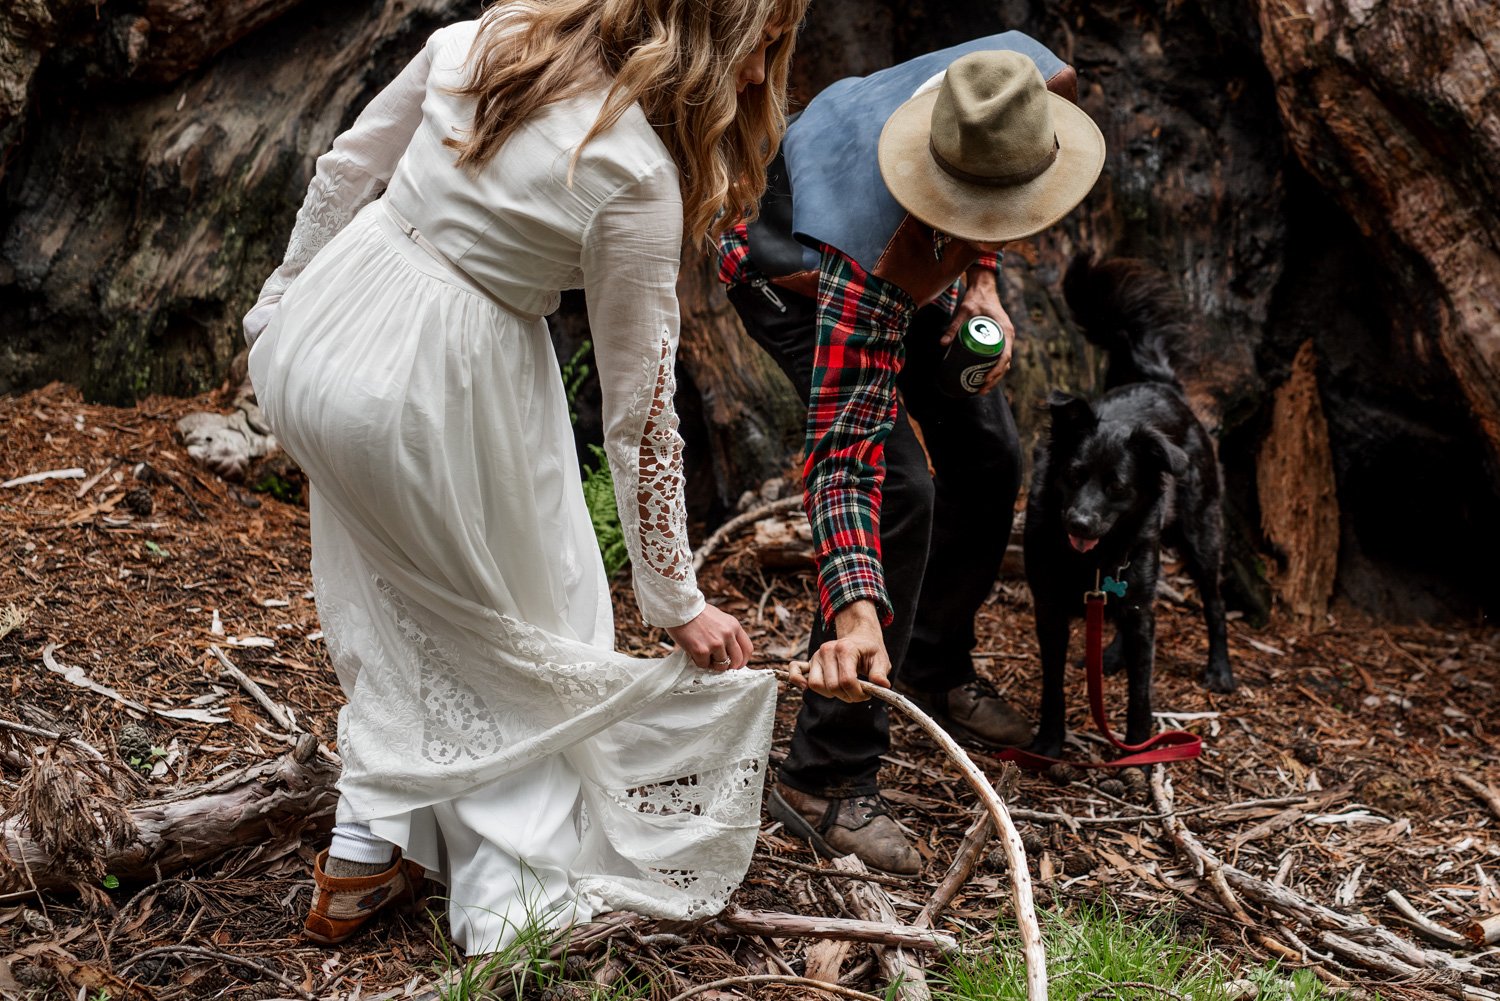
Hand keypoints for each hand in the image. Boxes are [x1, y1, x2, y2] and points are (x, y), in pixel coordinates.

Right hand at [667, 603, 752, 670]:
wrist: (679, 608)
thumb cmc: (696, 614)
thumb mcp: (720, 619)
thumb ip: (728, 633)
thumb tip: (730, 653)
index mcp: (734, 626)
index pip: (747, 649)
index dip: (743, 660)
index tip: (737, 664)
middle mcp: (728, 635)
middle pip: (737, 660)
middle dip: (730, 666)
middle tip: (720, 665)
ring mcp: (715, 643)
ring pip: (721, 665)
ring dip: (712, 663)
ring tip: (703, 654)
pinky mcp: (701, 650)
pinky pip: (704, 665)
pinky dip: (698, 661)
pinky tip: (693, 651)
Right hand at [790, 600, 891, 702]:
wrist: (859, 637)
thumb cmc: (869, 650)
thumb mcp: (881, 659)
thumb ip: (880, 673)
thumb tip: (881, 685)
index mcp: (845, 649)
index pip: (847, 681)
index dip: (858, 694)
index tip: (866, 694)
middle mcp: (827, 650)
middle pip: (833, 686)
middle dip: (847, 696)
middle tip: (857, 693)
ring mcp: (816, 656)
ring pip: (816, 685)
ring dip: (831, 694)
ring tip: (843, 690)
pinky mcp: (810, 662)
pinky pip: (795, 672)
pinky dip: (797, 681)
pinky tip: (806, 687)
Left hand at [940, 267, 1014, 395]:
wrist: (984, 288)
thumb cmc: (976, 298)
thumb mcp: (964, 311)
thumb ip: (954, 326)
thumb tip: (941, 344)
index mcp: (1005, 331)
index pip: (1005, 357)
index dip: (996, 371)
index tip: (985, 380)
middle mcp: (1007, 336)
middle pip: (1005, 364)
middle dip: (994, 380)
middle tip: (980, 390)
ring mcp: (1005, 338)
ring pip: (1003, 362)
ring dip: (995, 377)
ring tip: (981, 389)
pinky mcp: (999, 338)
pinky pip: (999, 356)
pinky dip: (994, 368)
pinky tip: (984, 377)